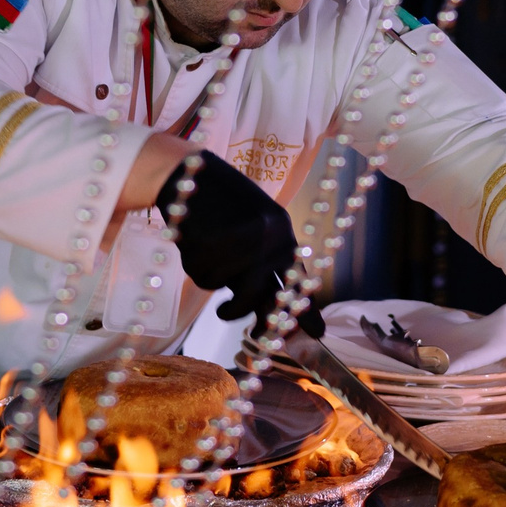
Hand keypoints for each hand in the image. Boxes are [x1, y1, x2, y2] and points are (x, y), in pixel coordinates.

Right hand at [169, 152, 323, 335]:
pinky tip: (195, 244)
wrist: (187, 173)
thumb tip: (275, 305)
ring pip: (231, 292)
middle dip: (253, 318)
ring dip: (218, 291)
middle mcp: (269, 236)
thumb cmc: (220, 202)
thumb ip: (265, 261)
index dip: (306, 309)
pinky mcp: (213, 244)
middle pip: (264, 297)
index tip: (318, 332)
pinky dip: (197, 269)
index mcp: (282, 230)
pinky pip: (206, 280)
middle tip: (245, 327)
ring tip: (210, 271)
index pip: (298, 278)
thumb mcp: (254, 226)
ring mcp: (241, 241)